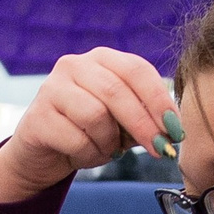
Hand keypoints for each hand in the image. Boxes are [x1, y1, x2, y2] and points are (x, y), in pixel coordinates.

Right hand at [0, 47, 172, 202]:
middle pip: (117, 92)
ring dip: (110, 141)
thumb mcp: (122, 122)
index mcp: (101, 58)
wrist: (43, 154)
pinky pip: (76, 139)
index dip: (159, 100)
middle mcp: (74, 65)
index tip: (176, 129)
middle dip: (144, 124)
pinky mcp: (38, 116)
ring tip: (107, 150)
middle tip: (161, 150)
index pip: (137, 70)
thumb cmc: (89, 133)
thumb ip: (144, 118)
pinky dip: (88, 154)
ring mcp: (52, 88)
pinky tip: (85, 154)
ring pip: (96, 115)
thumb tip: (172, 131)